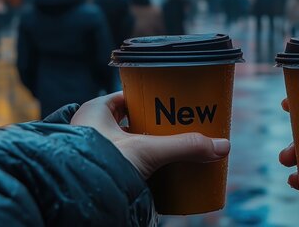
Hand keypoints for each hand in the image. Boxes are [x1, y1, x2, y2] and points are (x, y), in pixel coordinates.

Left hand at [71, 92, 229, 178]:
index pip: (126, 97)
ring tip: (170, 150)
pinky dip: (140, 166)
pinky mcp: (99, 174)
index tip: (169, 103)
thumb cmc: (99, 165)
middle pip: (129, 121)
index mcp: (94, 111)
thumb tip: (222, 146)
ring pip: (127, 145)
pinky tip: (156, 171)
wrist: (76, 201)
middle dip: (152, 125)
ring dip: (147, 147)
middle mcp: (90, 129)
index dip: (148, 98)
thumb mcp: (148, 150)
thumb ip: (185, 147)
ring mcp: (92, 153)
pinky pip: (124, 165)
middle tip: (175, 128)